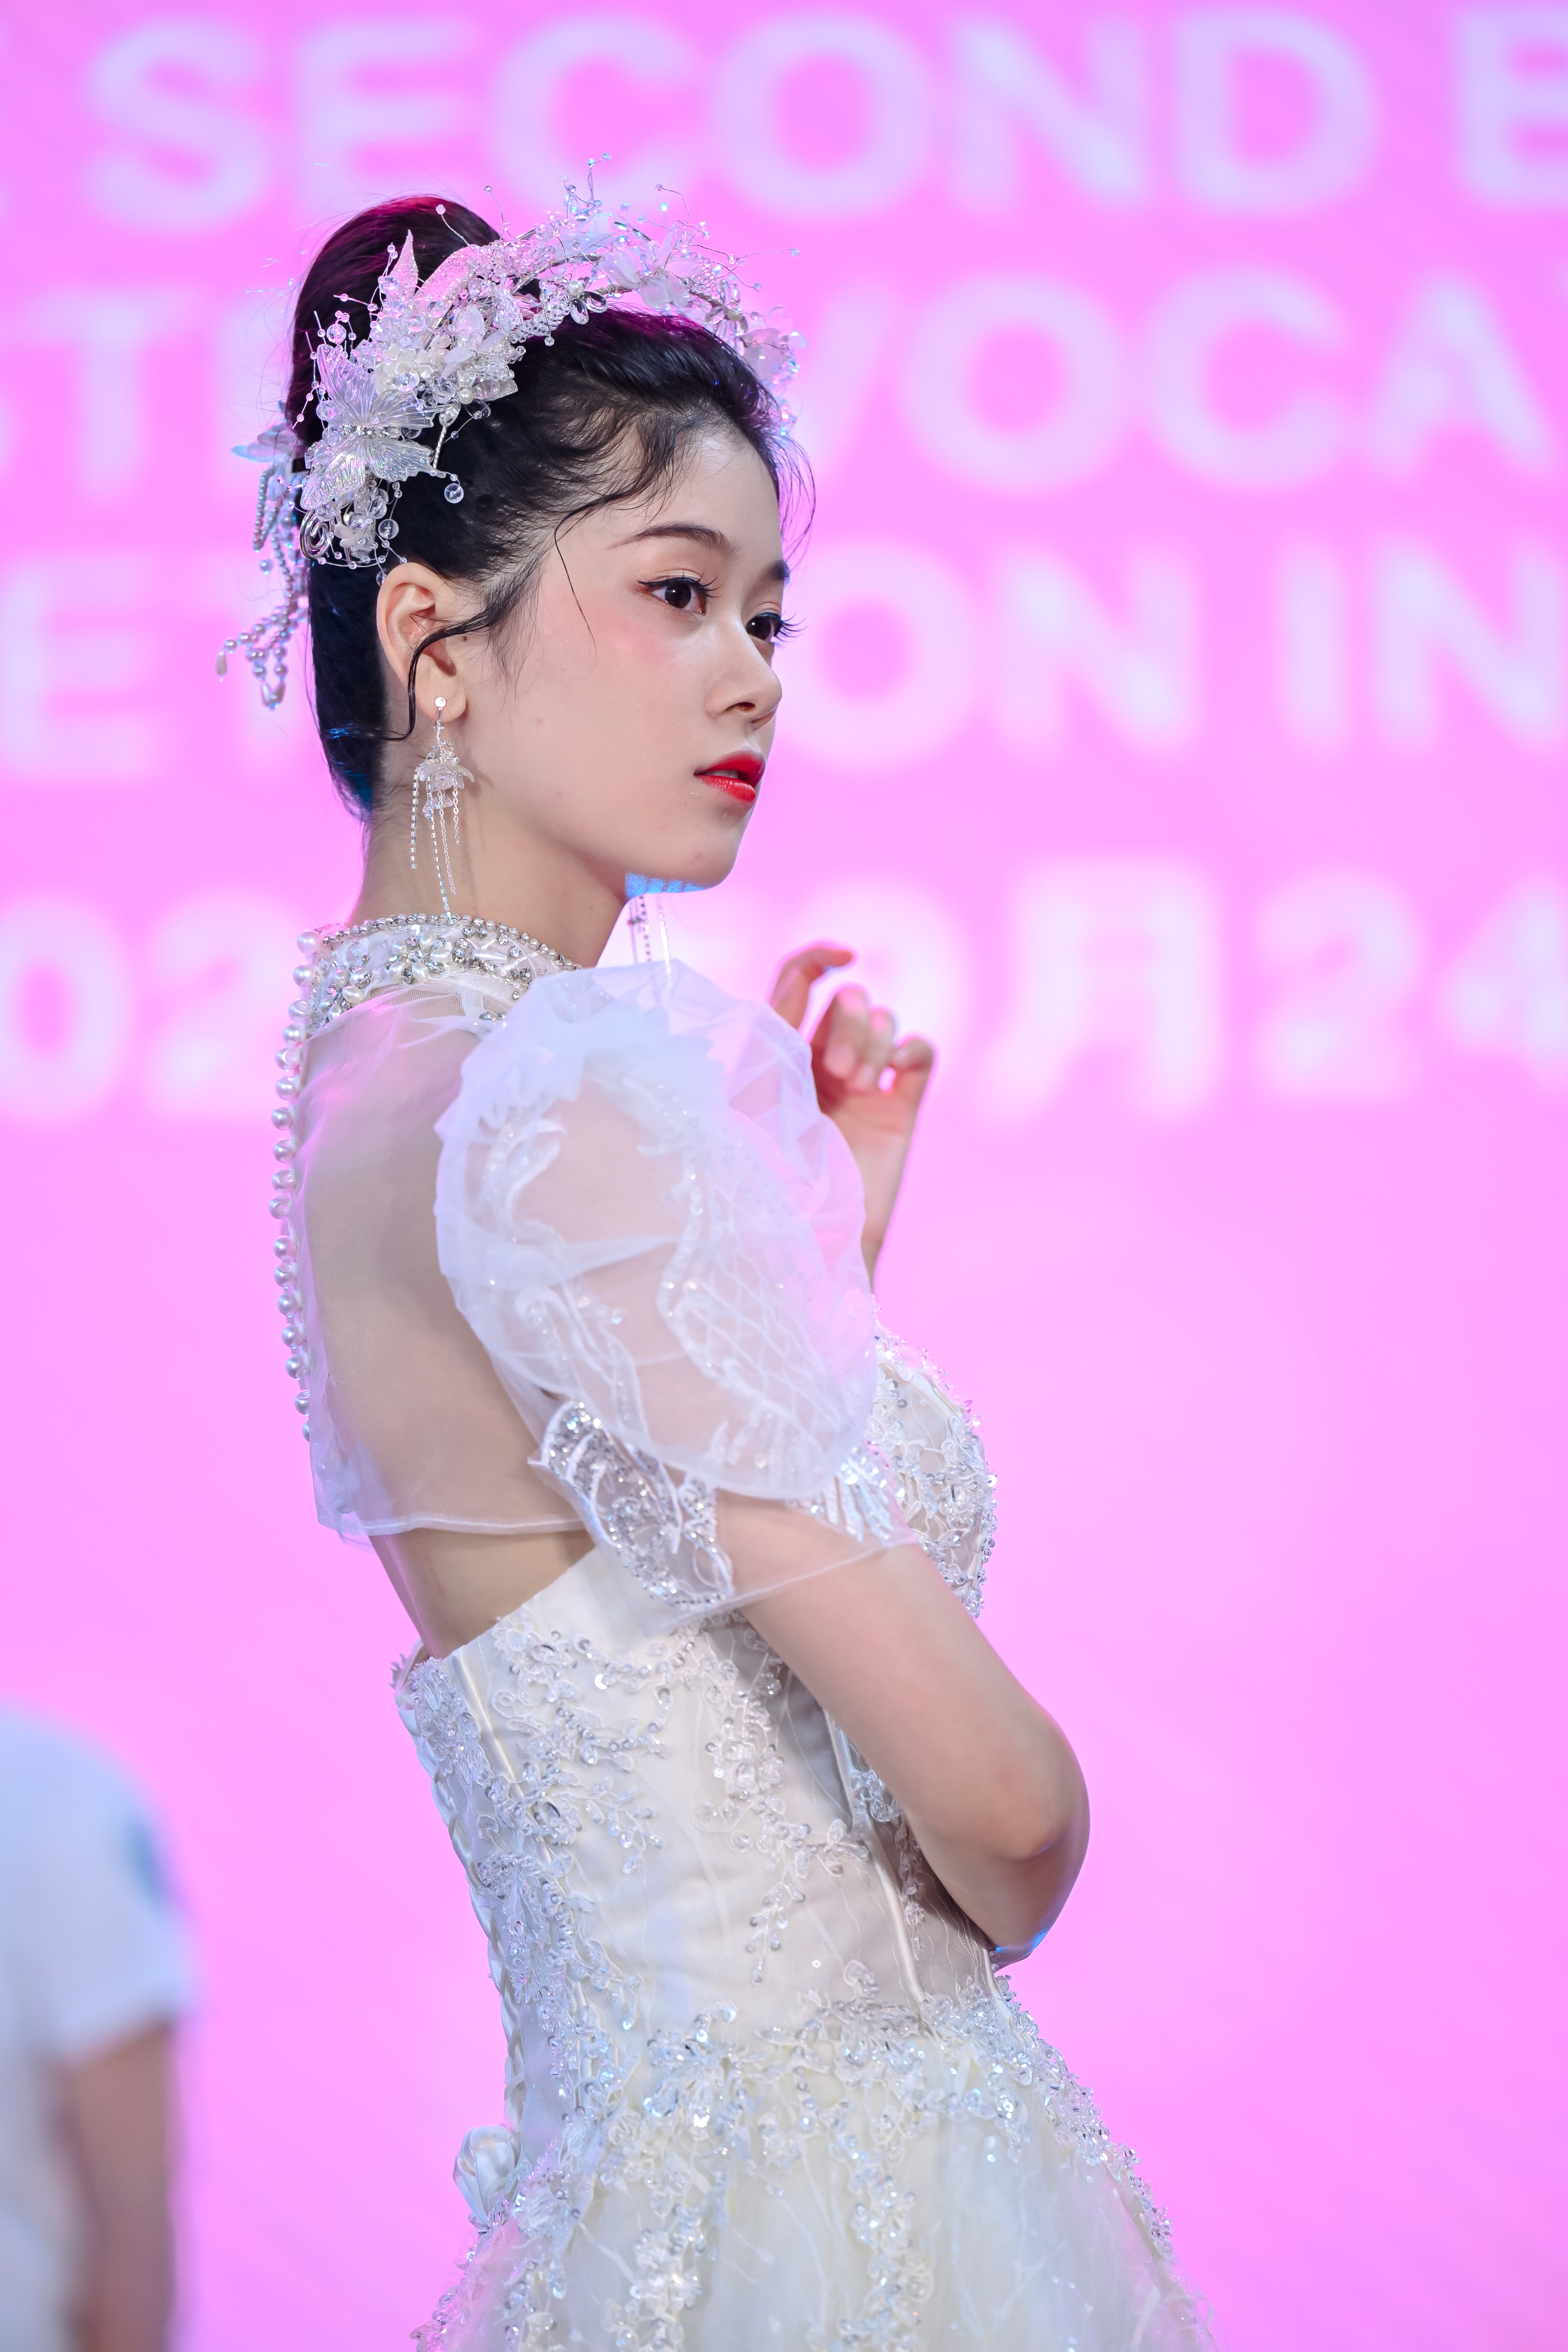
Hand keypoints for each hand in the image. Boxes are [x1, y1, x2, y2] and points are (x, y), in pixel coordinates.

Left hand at [770, 943, 934, 1282]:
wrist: (802, 1246)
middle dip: (847, 1020)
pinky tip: (894, 1075)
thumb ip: (770, 1031)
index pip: (799, 983)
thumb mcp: (748, 1096)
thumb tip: (799, 976)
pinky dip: (911, 1049)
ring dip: (873, 1040)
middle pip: (850, 999)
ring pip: (886, 1020)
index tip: (841, 955)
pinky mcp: (899, 1112)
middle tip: (836, 1070)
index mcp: (776, 1056)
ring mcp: (863, 1089)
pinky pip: (921, 1051)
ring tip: (855, 1084)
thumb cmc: (758, 1179)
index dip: (818, 957)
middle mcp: (819, 1067)